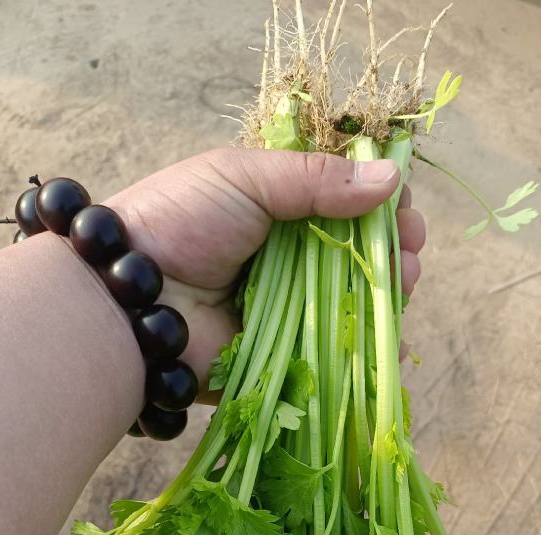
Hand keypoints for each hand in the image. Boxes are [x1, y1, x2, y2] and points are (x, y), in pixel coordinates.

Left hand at [105, 148, 425, 396]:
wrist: (130, 298)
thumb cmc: (179, 223)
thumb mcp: (246, 178)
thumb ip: (316, 181)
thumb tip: (391, 181)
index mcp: (277, 206)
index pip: (344, 198)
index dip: (379, 201)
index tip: (402, 207)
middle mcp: (288, 254)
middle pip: (359, 250)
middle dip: (393, 249)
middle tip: (409, 251)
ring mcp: (290, 304)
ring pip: (355, 299)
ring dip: (388, 292)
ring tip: (404, 285)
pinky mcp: (286, 351)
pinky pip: (335, 347)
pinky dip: (366, 342)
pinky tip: (391, 331)